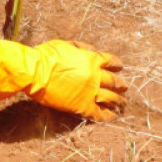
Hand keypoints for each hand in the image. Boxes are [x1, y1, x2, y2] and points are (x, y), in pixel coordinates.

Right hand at [0, 39, 127, 120]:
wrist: (36, 72)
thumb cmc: (47, 56)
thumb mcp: (65, 44)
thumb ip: (81, 47)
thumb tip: (92, 49)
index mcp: (91, 60)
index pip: (110, 61)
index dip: (116, 64)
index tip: (120, 66)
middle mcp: (95, 76)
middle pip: (114, 81)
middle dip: (121, 84)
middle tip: (125, 87)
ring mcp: (90, 92)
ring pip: (110, 98)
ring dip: (118, 101)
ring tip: (123, 104)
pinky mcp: (82, 106)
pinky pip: (98, 113)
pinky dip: (106, 115)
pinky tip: (112, 116)